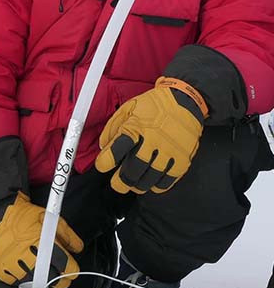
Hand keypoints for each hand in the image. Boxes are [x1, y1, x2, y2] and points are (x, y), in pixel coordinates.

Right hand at [0, 193, 82, 287]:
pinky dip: (22, 276)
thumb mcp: (50, 218)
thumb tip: (77, 248)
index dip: (72, 266)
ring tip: (39, 264)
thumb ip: (67, 235)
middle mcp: (31, 258)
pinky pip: (17, 281)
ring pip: (37, 282)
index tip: (70, 265)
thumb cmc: (25, 214)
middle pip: (55, 280)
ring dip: (41, 276)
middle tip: (58, 269)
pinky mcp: (3, 269)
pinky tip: (24, 265)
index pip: (67, 267)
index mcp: (45, 246)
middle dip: (60, 276)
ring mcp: (16, 266)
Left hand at [95, 76, 207, 193]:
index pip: (117, 149)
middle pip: (134, 168)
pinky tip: (151, 184)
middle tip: (116, 184)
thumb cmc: (152, 106)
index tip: (102, 166)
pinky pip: (168, 179)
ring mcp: (169, 151)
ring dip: (138, 185)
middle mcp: (153, 140)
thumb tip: (103, 147)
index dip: (106, 161)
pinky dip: (157, 186)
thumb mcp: (128, 109)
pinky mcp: (182, 158)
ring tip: (133, 185)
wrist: (184, 100)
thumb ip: (113, 127)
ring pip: (150, 177)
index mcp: (136, 127)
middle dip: (121, 180)